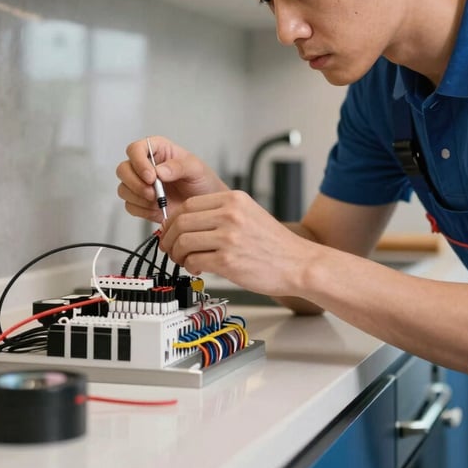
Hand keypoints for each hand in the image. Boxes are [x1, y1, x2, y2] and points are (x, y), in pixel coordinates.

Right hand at [116, 136, 226, 222]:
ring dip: (138, 198)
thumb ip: (179, 166)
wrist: (205, 206)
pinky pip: (130, 206)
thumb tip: (159, 171)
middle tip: (153, 193)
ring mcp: (140, 184)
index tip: (151, 177)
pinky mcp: (140, 202)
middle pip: (123, 169)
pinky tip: (158, 210)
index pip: (135, 149)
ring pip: (123, 189)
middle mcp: (145, 165)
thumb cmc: (203, 181)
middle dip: (135, 183)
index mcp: (157, 150)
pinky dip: (142, 210)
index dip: (138, 162)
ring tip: (159, 202)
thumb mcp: (196, 169)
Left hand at [160, 190, 319, 297]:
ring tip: (183, 260)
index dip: (172, 220)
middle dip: (168, 238)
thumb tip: (187, 222)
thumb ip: (221, 213)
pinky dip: (189, 266)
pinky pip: (194, 261)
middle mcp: (230, 215)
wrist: (299, 264)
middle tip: (169, 248)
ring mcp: (229, 237)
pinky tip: (197, 268)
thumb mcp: (249, 213)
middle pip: (181, 222)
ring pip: (183, 242)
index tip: (169, 231)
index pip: (188, 204)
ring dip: (176, 254)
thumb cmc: (275, 244)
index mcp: (234, 199)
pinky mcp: (228, 261)